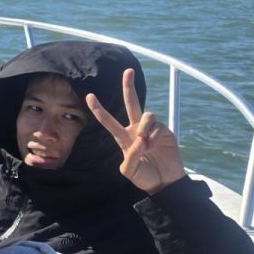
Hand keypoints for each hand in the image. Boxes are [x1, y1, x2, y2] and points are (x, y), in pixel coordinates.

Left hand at [85, 67, 185, 194]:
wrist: (164, 183)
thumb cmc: (144, 177)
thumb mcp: (129, 170)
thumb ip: (130, 156)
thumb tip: (139, 139)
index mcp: (123, 137)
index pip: (108, 120)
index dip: (98, 109)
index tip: (89, 96)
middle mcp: (136, 129)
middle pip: (131, 103)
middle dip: (129, 86)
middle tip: (128, 71)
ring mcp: (150, 129)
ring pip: (145, 114)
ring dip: (143, 128)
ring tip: (145, 145)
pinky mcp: (164, 131)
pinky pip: (156, 125)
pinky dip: (153, 136)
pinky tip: (154, 147)